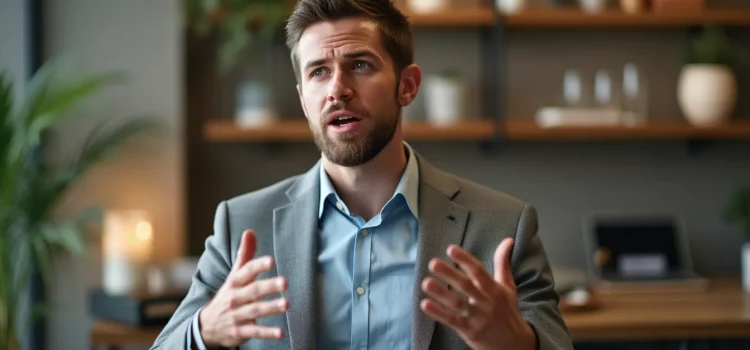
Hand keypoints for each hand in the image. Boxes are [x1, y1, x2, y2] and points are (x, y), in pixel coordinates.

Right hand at [199, 230, 288, 348]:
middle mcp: (235, 297)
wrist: (206, 326)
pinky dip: (267, 333)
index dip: (258, 265)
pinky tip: (281, 332)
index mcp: (235, 282)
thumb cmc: (228, 295)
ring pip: (255, 310)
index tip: (271, 261)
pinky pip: (254, 332)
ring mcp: (237, 315)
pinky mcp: (240, 331)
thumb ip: (245, 254)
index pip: (246, 271)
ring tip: (287, 304)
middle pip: (253, 290)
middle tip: (285, 282)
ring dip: (271, 308)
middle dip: (268, 286)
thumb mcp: (234, 275)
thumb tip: (250, 231)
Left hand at [420, 238, 536, 349]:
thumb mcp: (508, 287)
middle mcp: (487, 303)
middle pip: (466, 286)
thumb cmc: (508, 312)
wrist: (515, 345)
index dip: (465, 260)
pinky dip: (438, 313)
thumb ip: (503, 263)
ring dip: (441, 293)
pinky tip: (425, 304)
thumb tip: (508, 240)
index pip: (479, 272)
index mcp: (495, 290)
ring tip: (426, 282)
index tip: (451, 249)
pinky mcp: (470, 331)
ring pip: (457, 304)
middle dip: (449, 274)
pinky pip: (452, 321)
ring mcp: (478, 318)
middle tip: (433, 263)